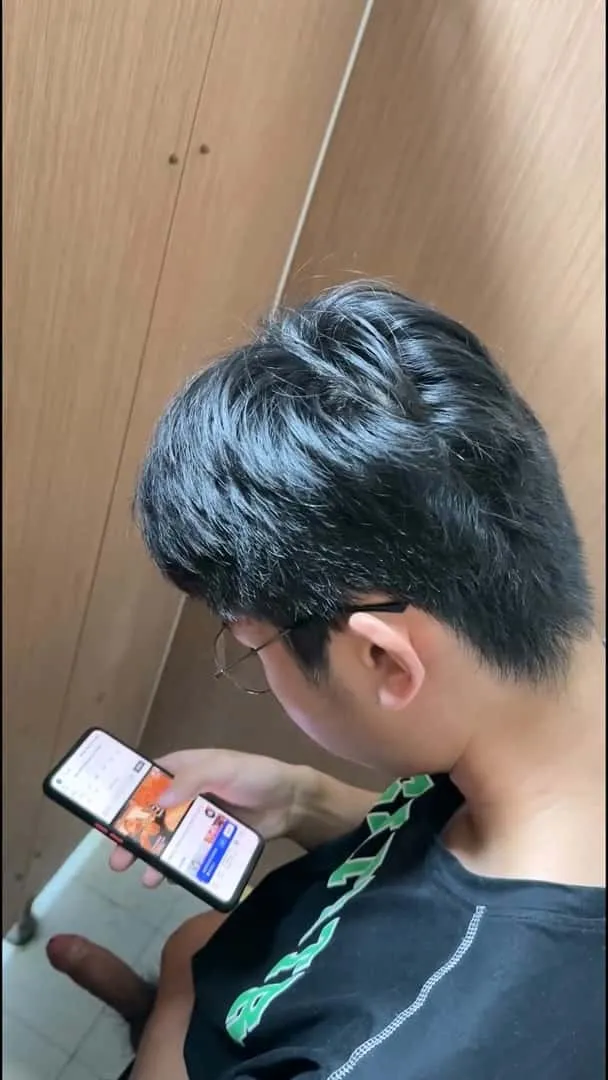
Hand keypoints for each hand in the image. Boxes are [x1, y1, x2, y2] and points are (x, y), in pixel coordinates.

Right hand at [109, 748, 302, 887]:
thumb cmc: (254, 776)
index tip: (103, 818)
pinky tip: (169, 880)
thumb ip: (191, 780)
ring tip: (145, 877)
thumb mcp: (223, 769)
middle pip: (149, 816)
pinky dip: (176, 867)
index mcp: (182, 770)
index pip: (144, 781)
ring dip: (152, 858)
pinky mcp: (209, 841)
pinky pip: (187, 854)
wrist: (291, 803)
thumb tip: (157, 800)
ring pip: (166, 839)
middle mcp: (183, 795)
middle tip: (117, 860)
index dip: (124, 798)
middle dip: (131, 837)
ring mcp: (195, 820)